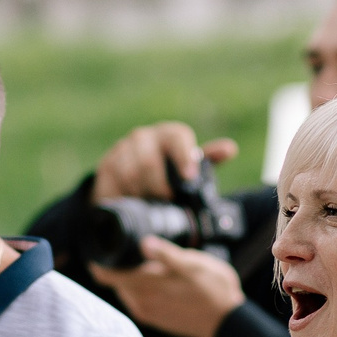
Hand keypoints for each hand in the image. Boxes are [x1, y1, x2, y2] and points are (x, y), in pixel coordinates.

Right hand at [91, 123, 237, 202]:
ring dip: (142, 192)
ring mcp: (123, 149)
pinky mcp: (107, 164)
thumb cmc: (170, 173)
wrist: (133, 178)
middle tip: (167, 200)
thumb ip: (210, 160)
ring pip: (131, 174)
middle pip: (150, 162)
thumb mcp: (191, 168)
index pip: (177, 137)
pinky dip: (125, 194)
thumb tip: (230, 149)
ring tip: (150, 202)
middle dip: (159, 186)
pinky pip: (114, 182)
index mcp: (170, 135)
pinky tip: (132, 200)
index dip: (184, 156)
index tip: (189, 176)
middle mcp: (145, 137)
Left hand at [91, 236, 247, 336]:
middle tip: (128, 250)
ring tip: (146, 264)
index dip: (99, 262)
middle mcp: (142, 301)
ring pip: (126, 290)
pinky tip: (155, 280)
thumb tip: (144, 243)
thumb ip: (166, 254)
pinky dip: (138, 288)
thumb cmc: (214, 290)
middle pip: (116, 281)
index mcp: (148, 285)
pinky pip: (136, 299)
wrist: (227, 322)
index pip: (108, 275)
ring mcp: (147, 311)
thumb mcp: (194, 264)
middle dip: (117, 266)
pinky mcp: (154, 318)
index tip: (98, 249)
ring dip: (130, 277)